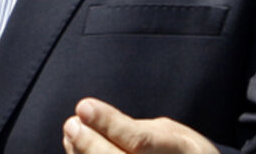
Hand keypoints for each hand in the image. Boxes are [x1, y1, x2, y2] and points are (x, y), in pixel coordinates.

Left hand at [61, 98, 219, 153]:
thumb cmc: (177, 153)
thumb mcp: (169, 134)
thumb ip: (134, 130)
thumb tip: (88, 117)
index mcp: (184, 152)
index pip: (140, 142)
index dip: (109, 124)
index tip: (83, 107)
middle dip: (90, 144)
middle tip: (72, 124)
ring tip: (71, 135)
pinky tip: (75, 150)